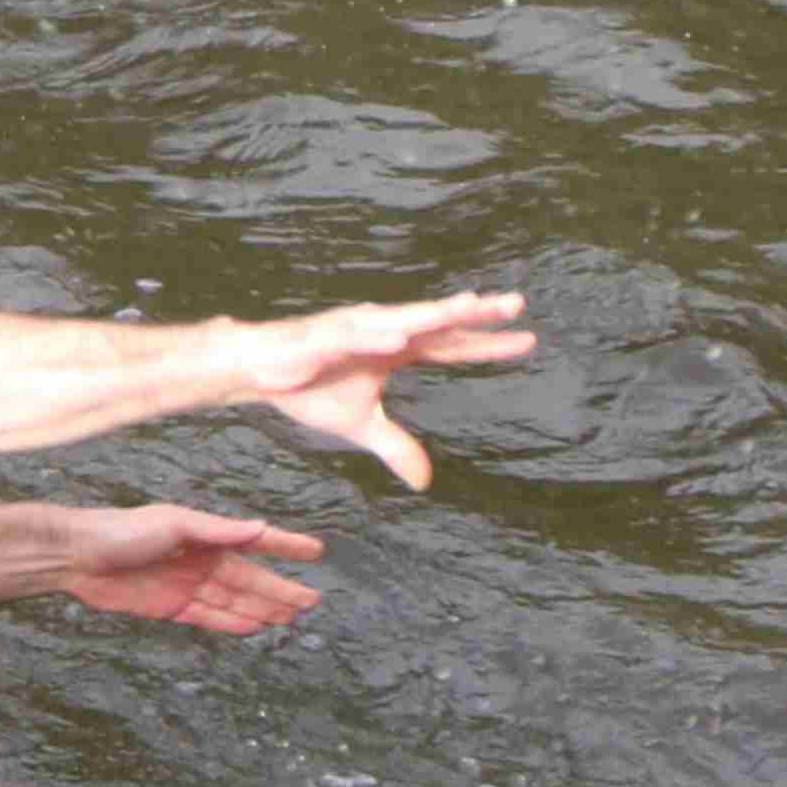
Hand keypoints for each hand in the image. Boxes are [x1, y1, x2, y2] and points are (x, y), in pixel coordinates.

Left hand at [29, 499, 324, 635]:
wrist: (79, 556)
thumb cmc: (123, 530)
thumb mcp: (174, 524)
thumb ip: (217, 530)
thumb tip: (259, 527)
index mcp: (206, 534)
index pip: (255, 541)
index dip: (286, 546)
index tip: (316, 552)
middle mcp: (201, 559)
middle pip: (249, 578)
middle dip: (280, 590)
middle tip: (312, 601)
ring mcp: (187, 584)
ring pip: (234, 600)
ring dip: (262, 609)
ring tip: (291, 618)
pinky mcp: (170, 607)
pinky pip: (209, 617)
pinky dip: (232, 623)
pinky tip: (255, 627)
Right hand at [223, 290, 535, 487]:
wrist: (259, 371)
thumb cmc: (310, 388)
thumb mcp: (361, 427)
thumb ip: (396, 447)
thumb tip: (426, 482)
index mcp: (397, 349)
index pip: (451, 347)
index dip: (487, 346)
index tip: (528, 340)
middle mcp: (384, 332)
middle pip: (438, 323)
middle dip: (476, 314)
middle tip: (518, 303)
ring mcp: (356, 329)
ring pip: (404, 319)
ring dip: (436, 313)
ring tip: (470, 305)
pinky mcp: (325, 335)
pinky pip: (356, 335)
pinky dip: (379, 334)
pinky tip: (401, 335)